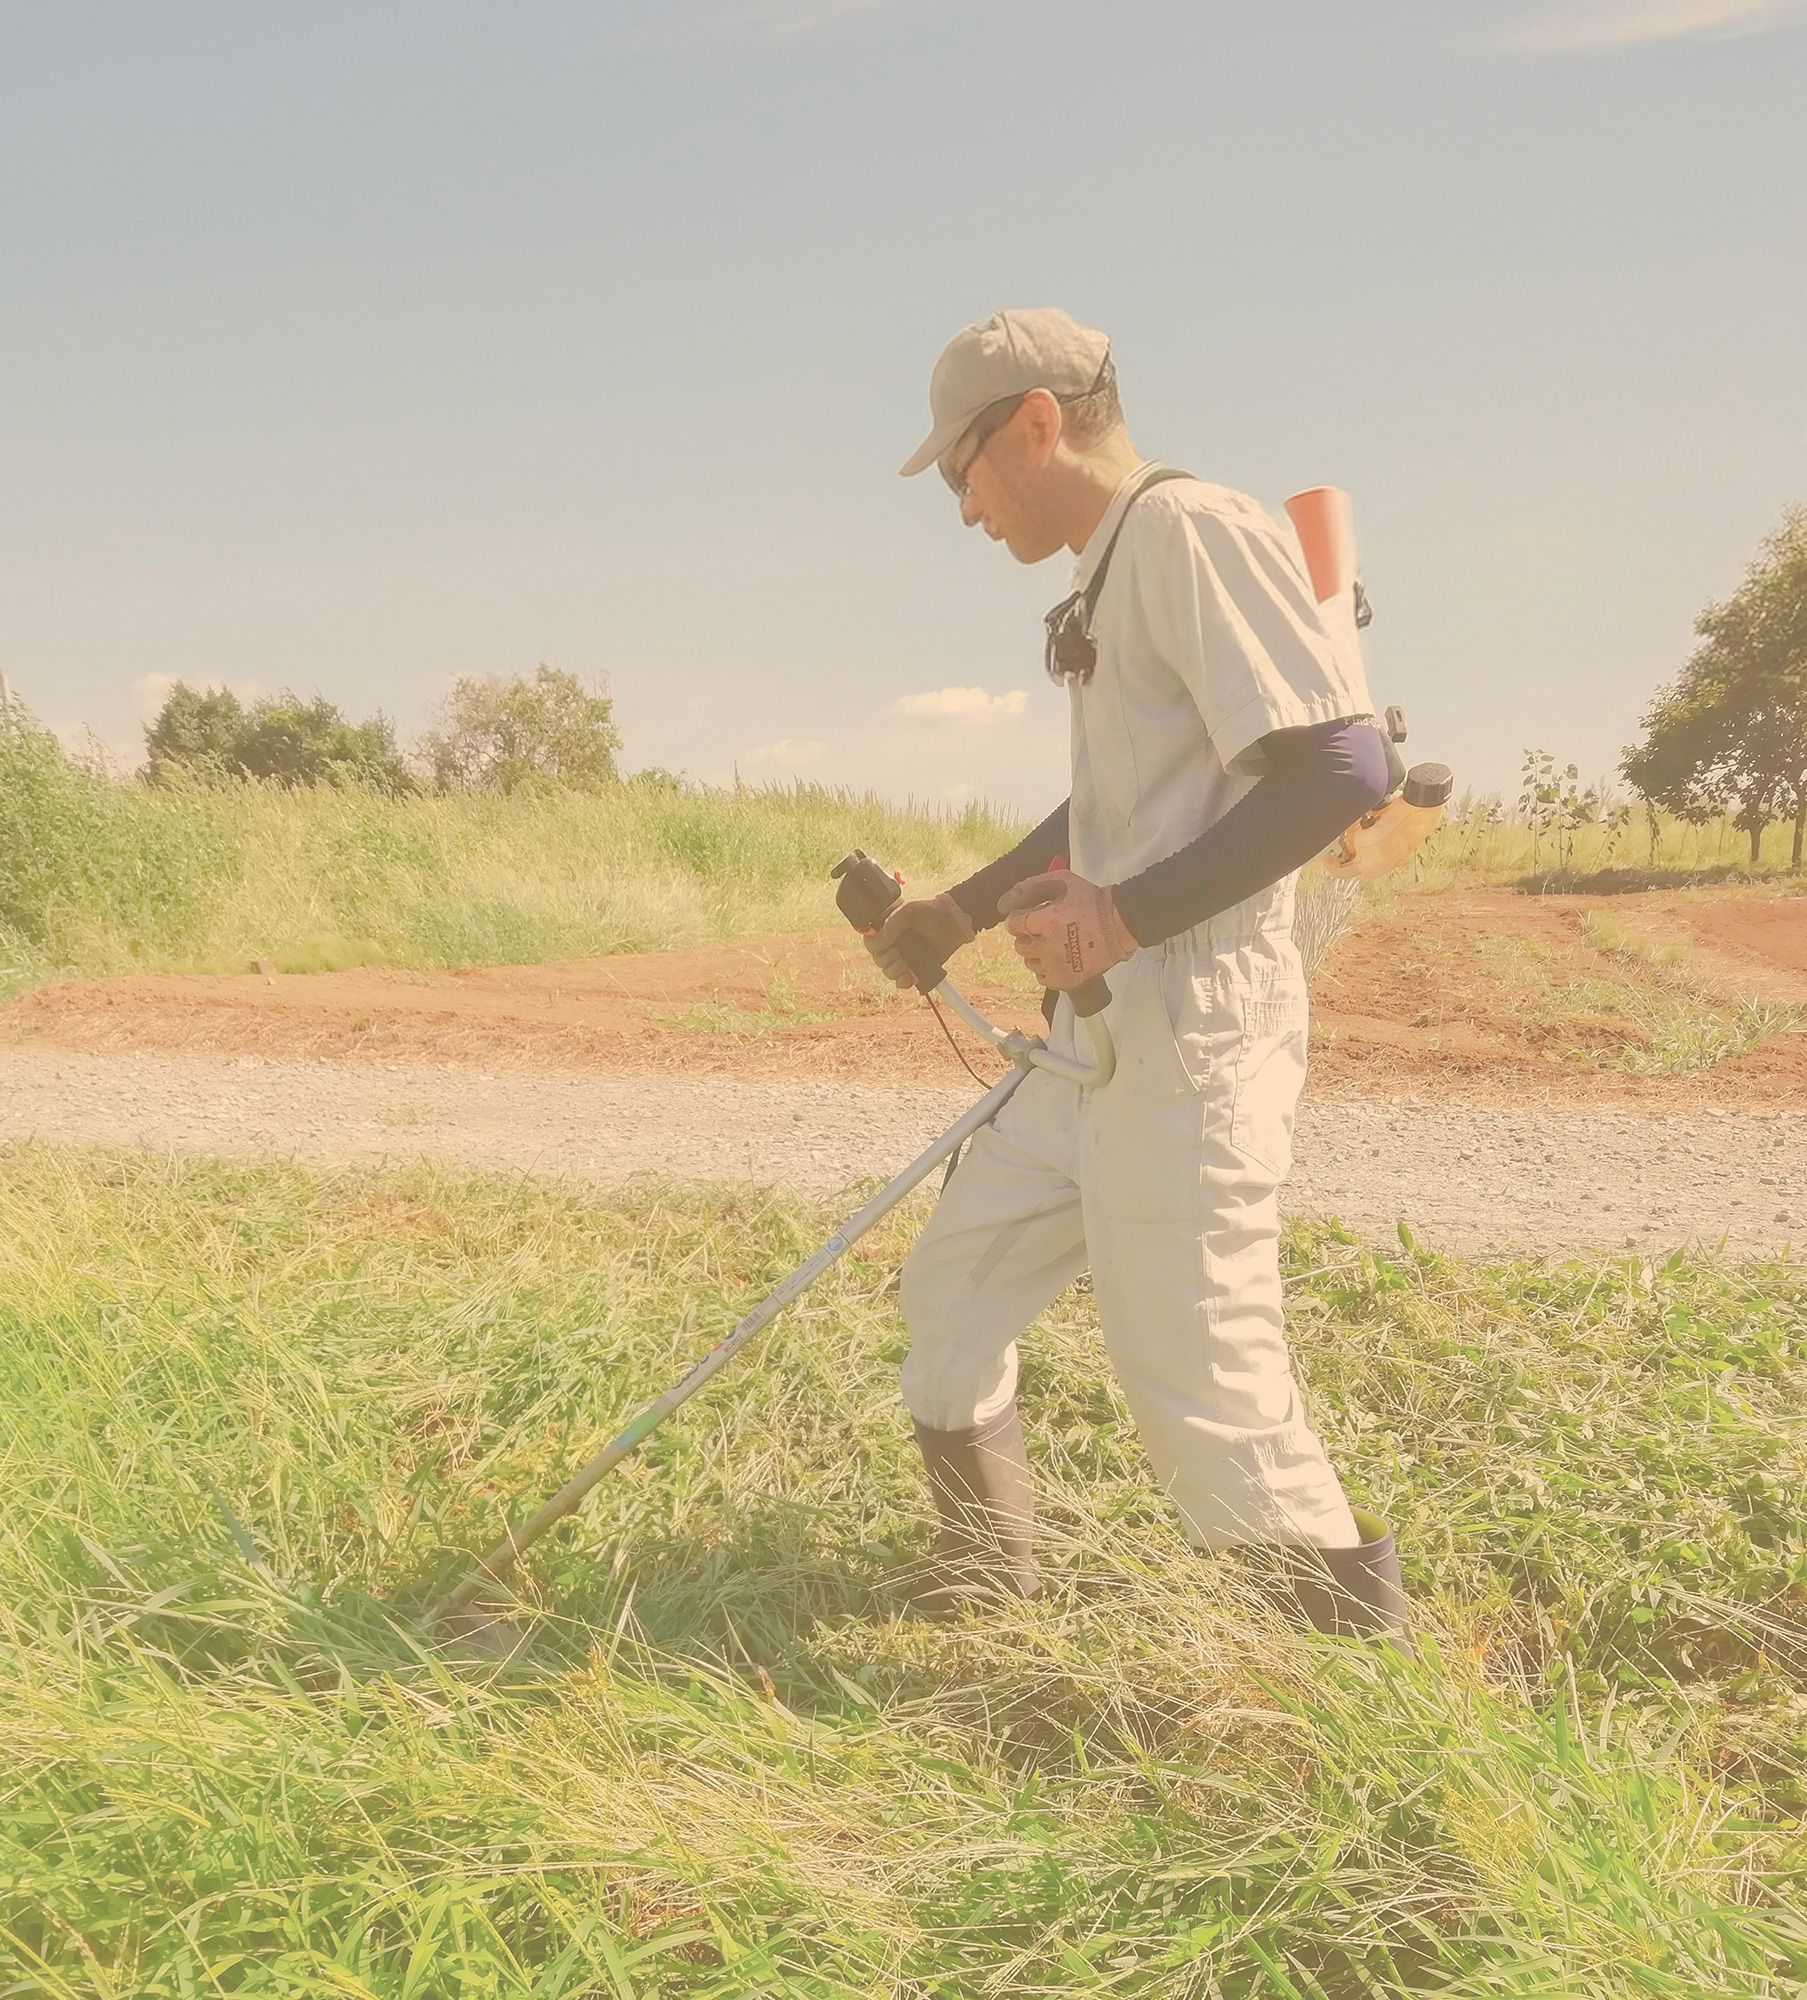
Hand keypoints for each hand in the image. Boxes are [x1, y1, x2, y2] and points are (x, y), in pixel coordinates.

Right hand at [865, 891, 975, 989]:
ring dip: (894, 971)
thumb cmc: (933, 912)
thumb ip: (892, 924)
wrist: (955, 923)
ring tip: (906, 965)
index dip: (874, 947)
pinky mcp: (916, 968)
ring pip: (889, 972)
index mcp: (888, 928)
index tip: (883, 947)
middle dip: (886, 960)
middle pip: (878, 959)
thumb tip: (877, 943)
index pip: (870, 942)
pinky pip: (903, 981)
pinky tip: (909, 977)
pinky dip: (903, 982)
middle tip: (898, 954)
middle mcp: (894, 943)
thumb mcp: (910, 911)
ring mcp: (905, 957)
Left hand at [998, 870, 1136, 989]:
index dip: (1018, 920)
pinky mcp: (1066, 980)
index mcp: (1046, 922)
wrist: (1120, 925)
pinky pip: (1043, 978)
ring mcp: (1057, 967)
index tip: (1028, 918)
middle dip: (1028, 936)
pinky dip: (1046, 969)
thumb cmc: (1091, 900)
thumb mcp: (1062, 881)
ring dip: (1037, 953)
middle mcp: (1048, 947)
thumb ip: (1031, 886)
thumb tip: (1005, 901)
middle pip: (1020, 946)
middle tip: (1043, 930)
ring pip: (1030, 962)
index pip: (1013, 925)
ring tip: (1053, 944)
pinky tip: (1058, 958)